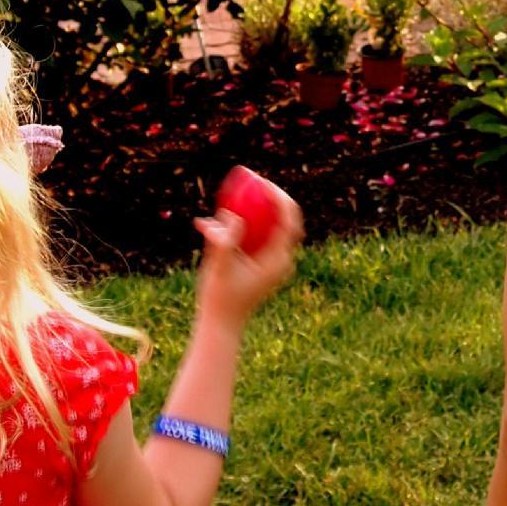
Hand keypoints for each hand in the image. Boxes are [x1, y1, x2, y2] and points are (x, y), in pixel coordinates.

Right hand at [193, 191, 303, 328]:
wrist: (222, 325)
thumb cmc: (219, 299)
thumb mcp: (218, 268)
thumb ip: (223, 242)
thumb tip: (228, 218)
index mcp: (278, 259)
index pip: (288, 220)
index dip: (278, 196)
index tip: (261, 182)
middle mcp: (282, 260)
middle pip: (284, 218)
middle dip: (270, 196)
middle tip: (253, 180)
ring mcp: (275, 263)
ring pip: (273, 226)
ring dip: (259, 207)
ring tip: (241, 190)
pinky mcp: (264, 265)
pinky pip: (262, 236)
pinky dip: (250, 222)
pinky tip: (229, 213)